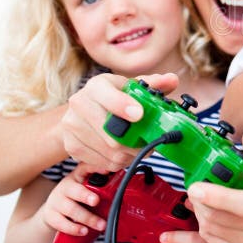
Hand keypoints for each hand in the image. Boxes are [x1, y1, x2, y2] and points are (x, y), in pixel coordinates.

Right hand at [40, 164, 105, 235]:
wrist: (53, 211)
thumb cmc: (77, 197)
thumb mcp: (87, 187)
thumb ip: (102, 186)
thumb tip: (126, 188)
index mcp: (77, 177)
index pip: (85, 168)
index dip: (95, 168)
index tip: (107, 171)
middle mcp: (65, 187)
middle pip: (75, 190)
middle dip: (86, 195)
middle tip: (96, 201)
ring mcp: (56, 201)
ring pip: (71, 210)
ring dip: (87, 218)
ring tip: (100, 225)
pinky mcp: (50, 216)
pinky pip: (61, 223)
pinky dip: (73, 228)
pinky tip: (83, 231)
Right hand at [61, 72, 177, 170]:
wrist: (83, 110)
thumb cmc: (113, 97)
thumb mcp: (131, 87)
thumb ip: (153, 84)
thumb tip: (172, 80)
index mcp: (96, 85)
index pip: (109, 96)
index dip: (124, 107)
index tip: (139, 115)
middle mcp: (79, 103)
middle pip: (112, 132)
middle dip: (136, 141)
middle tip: (150, 142)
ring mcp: (72, 126)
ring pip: (110, 151)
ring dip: (130, 154)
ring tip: (137, 147)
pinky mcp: (70, 146)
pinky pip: (102, 162)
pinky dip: (118, 162)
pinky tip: (123, 153)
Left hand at [185, 132, 242, 242]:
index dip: (218, 197)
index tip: (196, 187)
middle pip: (222, 218)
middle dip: (201, 202)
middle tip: (194, 188)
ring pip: (213, 229)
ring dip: (200, 213)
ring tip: (201, 200)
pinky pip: (212, 241)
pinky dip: (204, 226)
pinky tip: (208, 214)